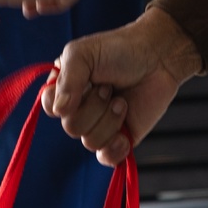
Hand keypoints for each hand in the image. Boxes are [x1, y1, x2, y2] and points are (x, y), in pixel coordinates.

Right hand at [42, 7, 202, 165]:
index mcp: (65, 86)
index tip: (84, 82)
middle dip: (94, 107)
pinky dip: (115, 148)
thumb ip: (67, 79)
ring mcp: (100, 124)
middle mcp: (79, 108)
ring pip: (90, 142)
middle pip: (71, 127)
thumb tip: (60, 111)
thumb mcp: (83, 53)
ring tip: (122, 101)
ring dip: (110, 120)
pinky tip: (124, 132)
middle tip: (109, 88)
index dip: (65, 101)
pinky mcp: (120, 138)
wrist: (157, 57)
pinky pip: (106, 158)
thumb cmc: (118, 49)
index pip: (50, 107)